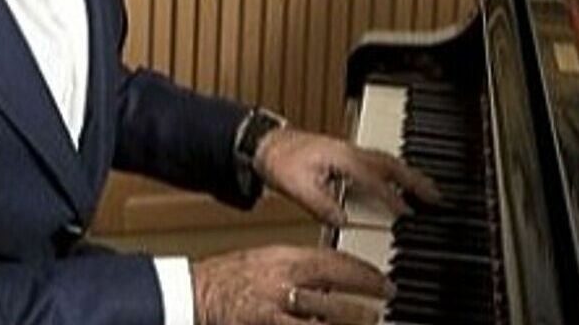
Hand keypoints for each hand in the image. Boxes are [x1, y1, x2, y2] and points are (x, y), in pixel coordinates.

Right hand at [192, 245, 393, 324]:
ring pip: (322, 317)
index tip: (382, 279)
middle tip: (387, 300)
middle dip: (365, 298)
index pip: (333, 261)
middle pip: (333, 289)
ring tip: (370, 320)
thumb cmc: (228, 278)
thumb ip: (297, 269)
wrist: (191, 293)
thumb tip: (331, 277)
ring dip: (350, 320)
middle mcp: (281, 283)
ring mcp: (273, 310)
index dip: (362, 272)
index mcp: (283, 259)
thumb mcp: (266, 261)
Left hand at [255, 128, 440, 226]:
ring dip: (410, 175)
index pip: (375, 181)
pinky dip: (396, 171)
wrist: (266, 144)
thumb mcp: (298, 188)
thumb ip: (322, 206)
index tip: (408, 214)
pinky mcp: (348, 153)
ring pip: (389, 161)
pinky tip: (400, 182)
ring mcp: (351, 150)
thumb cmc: (280, 161)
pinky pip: (380, 161)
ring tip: (427, 191)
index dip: (392, 198)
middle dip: (416, 180)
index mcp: (342, 159)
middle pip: (393, 165)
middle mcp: (351, 151)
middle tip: (436, 197)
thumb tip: (344, 221)